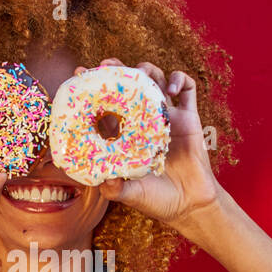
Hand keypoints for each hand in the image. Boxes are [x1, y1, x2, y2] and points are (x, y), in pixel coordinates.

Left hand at [79, 58, 225, 235]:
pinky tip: (171, 89)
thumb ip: (116, 189)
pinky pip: (188, 89)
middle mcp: (144, 121)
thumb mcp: (132, 195)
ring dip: (148, 70)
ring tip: (141, 73)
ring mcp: (167, 117)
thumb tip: (102, 180)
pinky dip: (180, 79)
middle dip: (118, 70)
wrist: (191, 206)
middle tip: (106, 65)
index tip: (80, 75)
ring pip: (156, 80)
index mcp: (126, 135)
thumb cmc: (157, 201)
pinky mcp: (189, 118)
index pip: (106, 105)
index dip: (94, 89)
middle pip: (130, 85)